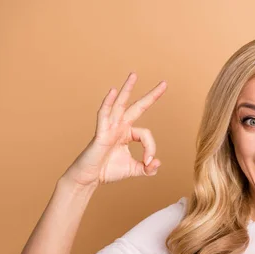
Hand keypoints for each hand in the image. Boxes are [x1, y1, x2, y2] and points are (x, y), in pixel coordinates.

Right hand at [63, 72, 166, 186]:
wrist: (89, 178)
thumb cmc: (108, 171)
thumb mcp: (134, 170)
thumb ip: (148, 168)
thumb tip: (157, 162)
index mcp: (127, 133)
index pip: (146, 135)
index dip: (151, 148)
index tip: (148, 163)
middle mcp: (119, 126)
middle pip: (137, 107)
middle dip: (151, 96)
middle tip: (164, 83)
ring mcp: (109, 127)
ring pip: (120, 104)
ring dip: (127, 89)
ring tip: (134, 75)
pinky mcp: (100, 132)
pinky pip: (104, 114)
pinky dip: (108, 102)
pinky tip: (112, 91)